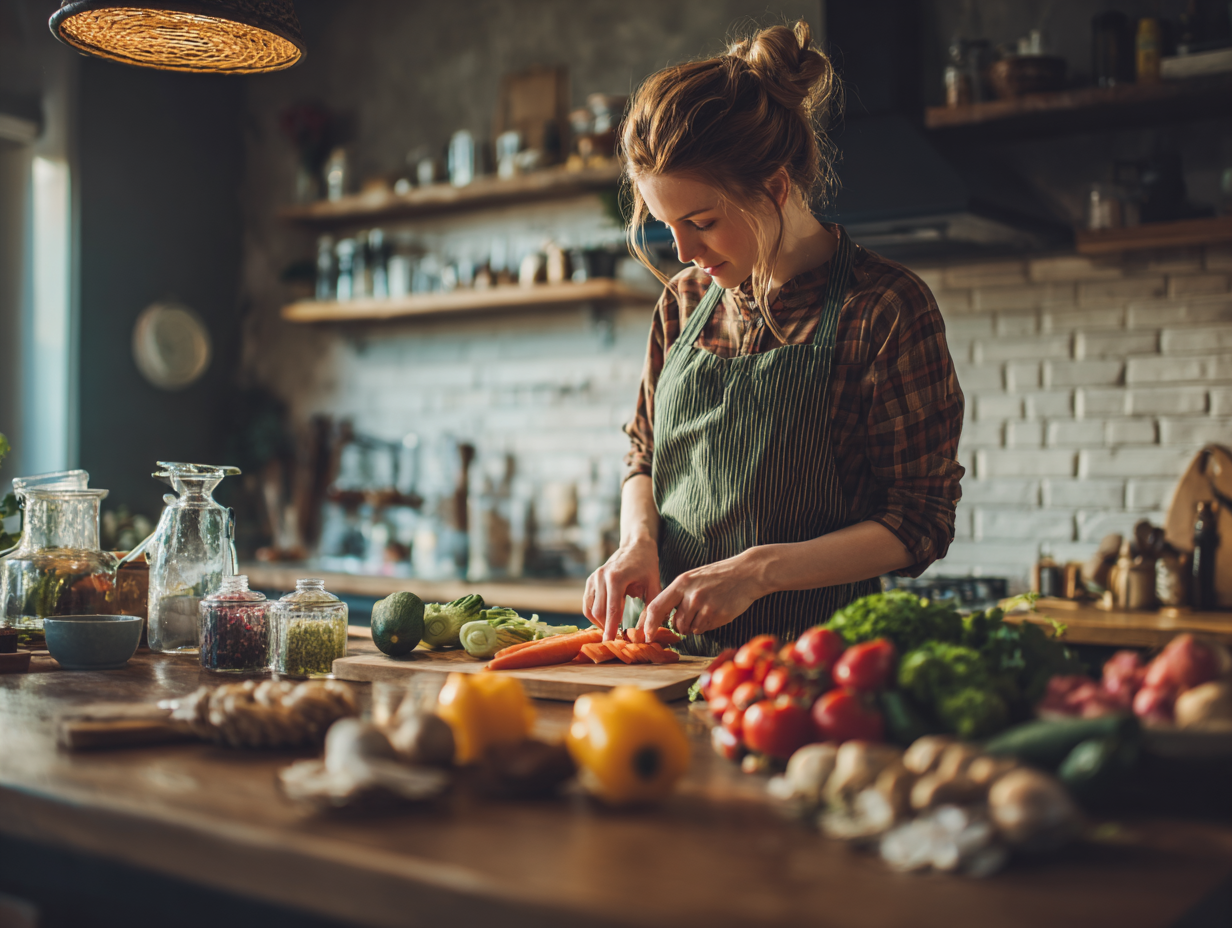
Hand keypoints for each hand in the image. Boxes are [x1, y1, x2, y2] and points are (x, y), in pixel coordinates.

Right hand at [583, 538, 661, 639]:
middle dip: (606, 627)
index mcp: (616, 577)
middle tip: (617, 639)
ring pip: (589, 609)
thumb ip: (650, 610)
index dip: (611, 628)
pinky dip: (594, 614)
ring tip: (612, 630)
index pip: (612, 609)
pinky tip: (606, 620)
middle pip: (598, 611)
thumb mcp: (654, 587)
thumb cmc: (647, 566)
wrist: (635, 546)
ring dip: (599, 622)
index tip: (610, 643)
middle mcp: (601, 577)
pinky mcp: (590, 580)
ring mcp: (593, 578)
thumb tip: (645, 634)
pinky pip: (587, 603)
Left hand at [641, 551, 765, 638]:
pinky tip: (716, 612)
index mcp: (681, 583)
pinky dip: (708, 625)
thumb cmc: (718, 576)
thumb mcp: (693, 578)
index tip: (647, 635)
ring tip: (707, 610)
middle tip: (693, 616)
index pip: (656, 607)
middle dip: (681, 626)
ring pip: (691, 629)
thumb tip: (663, 617)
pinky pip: (705, 629)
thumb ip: (678, 595)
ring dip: (695, 626)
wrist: (747, 573)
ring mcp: (706, 605)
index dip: (649, 624)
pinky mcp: (719, 614)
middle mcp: (691, 595)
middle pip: (676, 623)